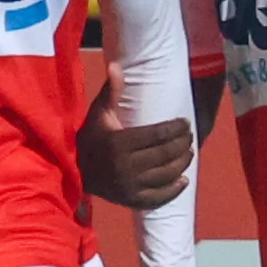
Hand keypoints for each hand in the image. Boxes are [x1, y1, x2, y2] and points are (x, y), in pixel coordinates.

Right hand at [76, 81, 192, 208]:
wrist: (76, 170)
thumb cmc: (91, 137)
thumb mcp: (98, 113)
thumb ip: (111, 91)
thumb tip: (117, 66)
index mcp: (119, 143)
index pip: (157, 135)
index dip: (175, 129)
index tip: (186, 123)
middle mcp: (125, 166)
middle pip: (164, 154)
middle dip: (182, 144)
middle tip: (190, 136)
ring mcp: (128, 186)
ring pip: (165, 175)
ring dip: (182, 163)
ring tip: (189, 152)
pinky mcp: (130, 200)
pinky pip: (158, 198)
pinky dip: (173, 190)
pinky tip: (183, 180)